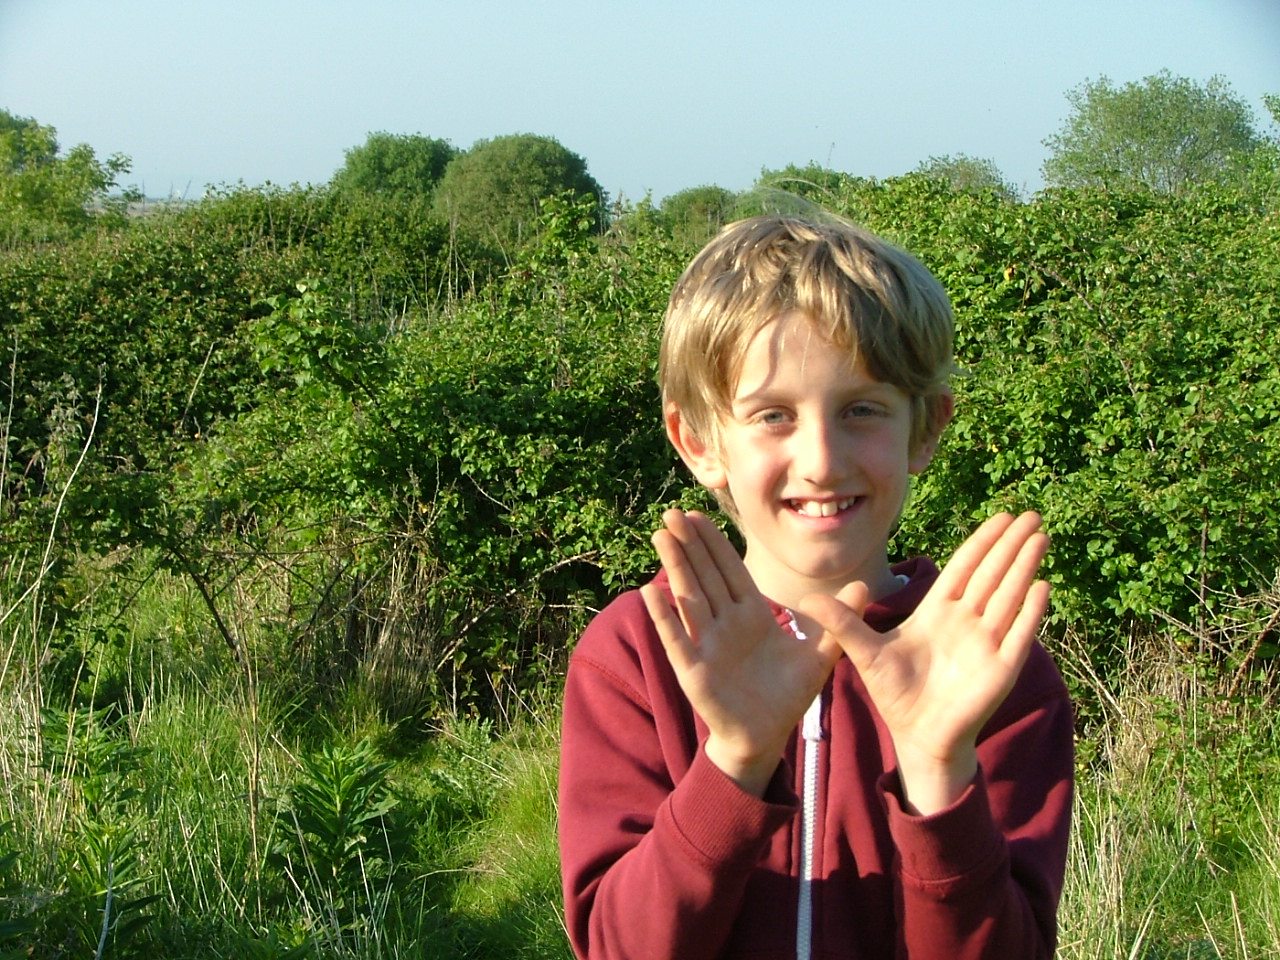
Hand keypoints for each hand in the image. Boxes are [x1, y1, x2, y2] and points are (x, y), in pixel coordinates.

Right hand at [641, 510, 842, 796]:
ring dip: (676, 567)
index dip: (715, 543)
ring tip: (661, 536)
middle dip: (690, 544)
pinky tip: (652, 594)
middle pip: (706, 575)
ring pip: (690, 598)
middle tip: (673, 512)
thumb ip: (837, 621)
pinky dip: (665, 617)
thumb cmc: (788, 695)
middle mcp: (726, 624)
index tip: (699, 515)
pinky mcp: (695, 671)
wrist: (767, 736)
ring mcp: (708, 645)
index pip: (730, 571)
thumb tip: (865, 586)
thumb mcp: (819, 655)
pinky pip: (677, 639)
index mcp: (752, 615)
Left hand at [800, 512, 1050, 813]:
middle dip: (1009, 544)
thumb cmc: (895, 693)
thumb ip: (842, 623)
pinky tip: (1041, 587)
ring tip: (1040, 536)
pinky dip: (1030, 612)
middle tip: (1030, 514)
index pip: (964, 568)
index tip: (999, 517)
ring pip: (1008, 595)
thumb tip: (807, 599)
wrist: (917, 735)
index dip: (982, 542)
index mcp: (938, 612)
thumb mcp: (864, 652)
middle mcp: (966, 622)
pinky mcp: (1000, 668)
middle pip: (991, 574)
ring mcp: (986, 643)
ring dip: (1024, 566)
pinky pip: (1018, 634)